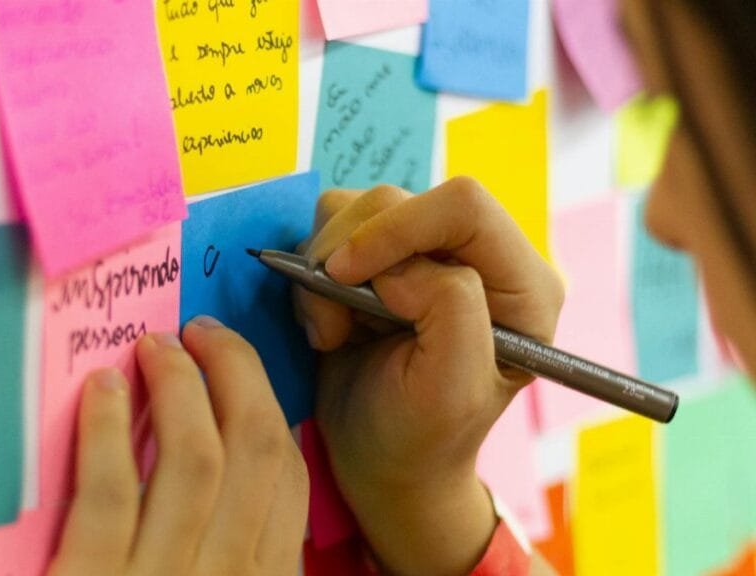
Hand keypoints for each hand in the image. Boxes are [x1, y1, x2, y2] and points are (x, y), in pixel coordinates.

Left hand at [47, 316, 307, 575]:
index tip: (235, 366)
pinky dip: (108, 430)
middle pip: (254, 451)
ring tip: (154, 346)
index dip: (266, 404)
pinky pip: (111, 493)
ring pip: (194, 461)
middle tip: (200, 332)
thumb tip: (216, 446)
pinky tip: (101, 388)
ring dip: (178, 386)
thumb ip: (222, 539)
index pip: (287, 477)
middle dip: (235, 371)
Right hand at [295, 179, 563, 575]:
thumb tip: (400, 267)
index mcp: (522, 285)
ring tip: (332, 330)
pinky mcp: (381, 257)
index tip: (344, 275)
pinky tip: (330, 323)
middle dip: (350, 254)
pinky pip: (330, 227)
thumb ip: (448, 310)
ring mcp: (425, 253)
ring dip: (324, 267)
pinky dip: (312, 273)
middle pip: (399, 199)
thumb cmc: (421, 437)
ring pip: (358, 207)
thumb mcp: (450, 389)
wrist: (382, 460)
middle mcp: (478, 257)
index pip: (463, 205)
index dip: (396, 228)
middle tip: (333, 322)